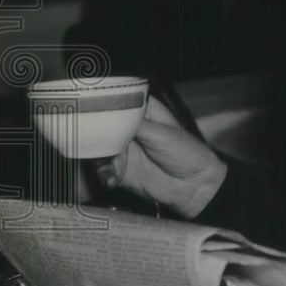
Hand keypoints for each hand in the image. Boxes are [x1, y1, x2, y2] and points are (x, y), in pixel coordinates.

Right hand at [95, 96, 226, 218]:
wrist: (194, 186)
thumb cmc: (186, 152)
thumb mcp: (160, 133)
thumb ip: (134, 124)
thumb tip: (110, 115)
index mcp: (141, 110)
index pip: (117, 99)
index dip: (103, 101)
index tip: (91, 107)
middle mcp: (128, 127)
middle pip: (102, 123)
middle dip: (96, 132)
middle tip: (95, 140)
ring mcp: (122, 148)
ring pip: (99, 147)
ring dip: (98, 156)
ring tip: (107, 163)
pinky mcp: (120, 169)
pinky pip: (103, 169)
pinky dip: (104, 174)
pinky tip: (112, 179)